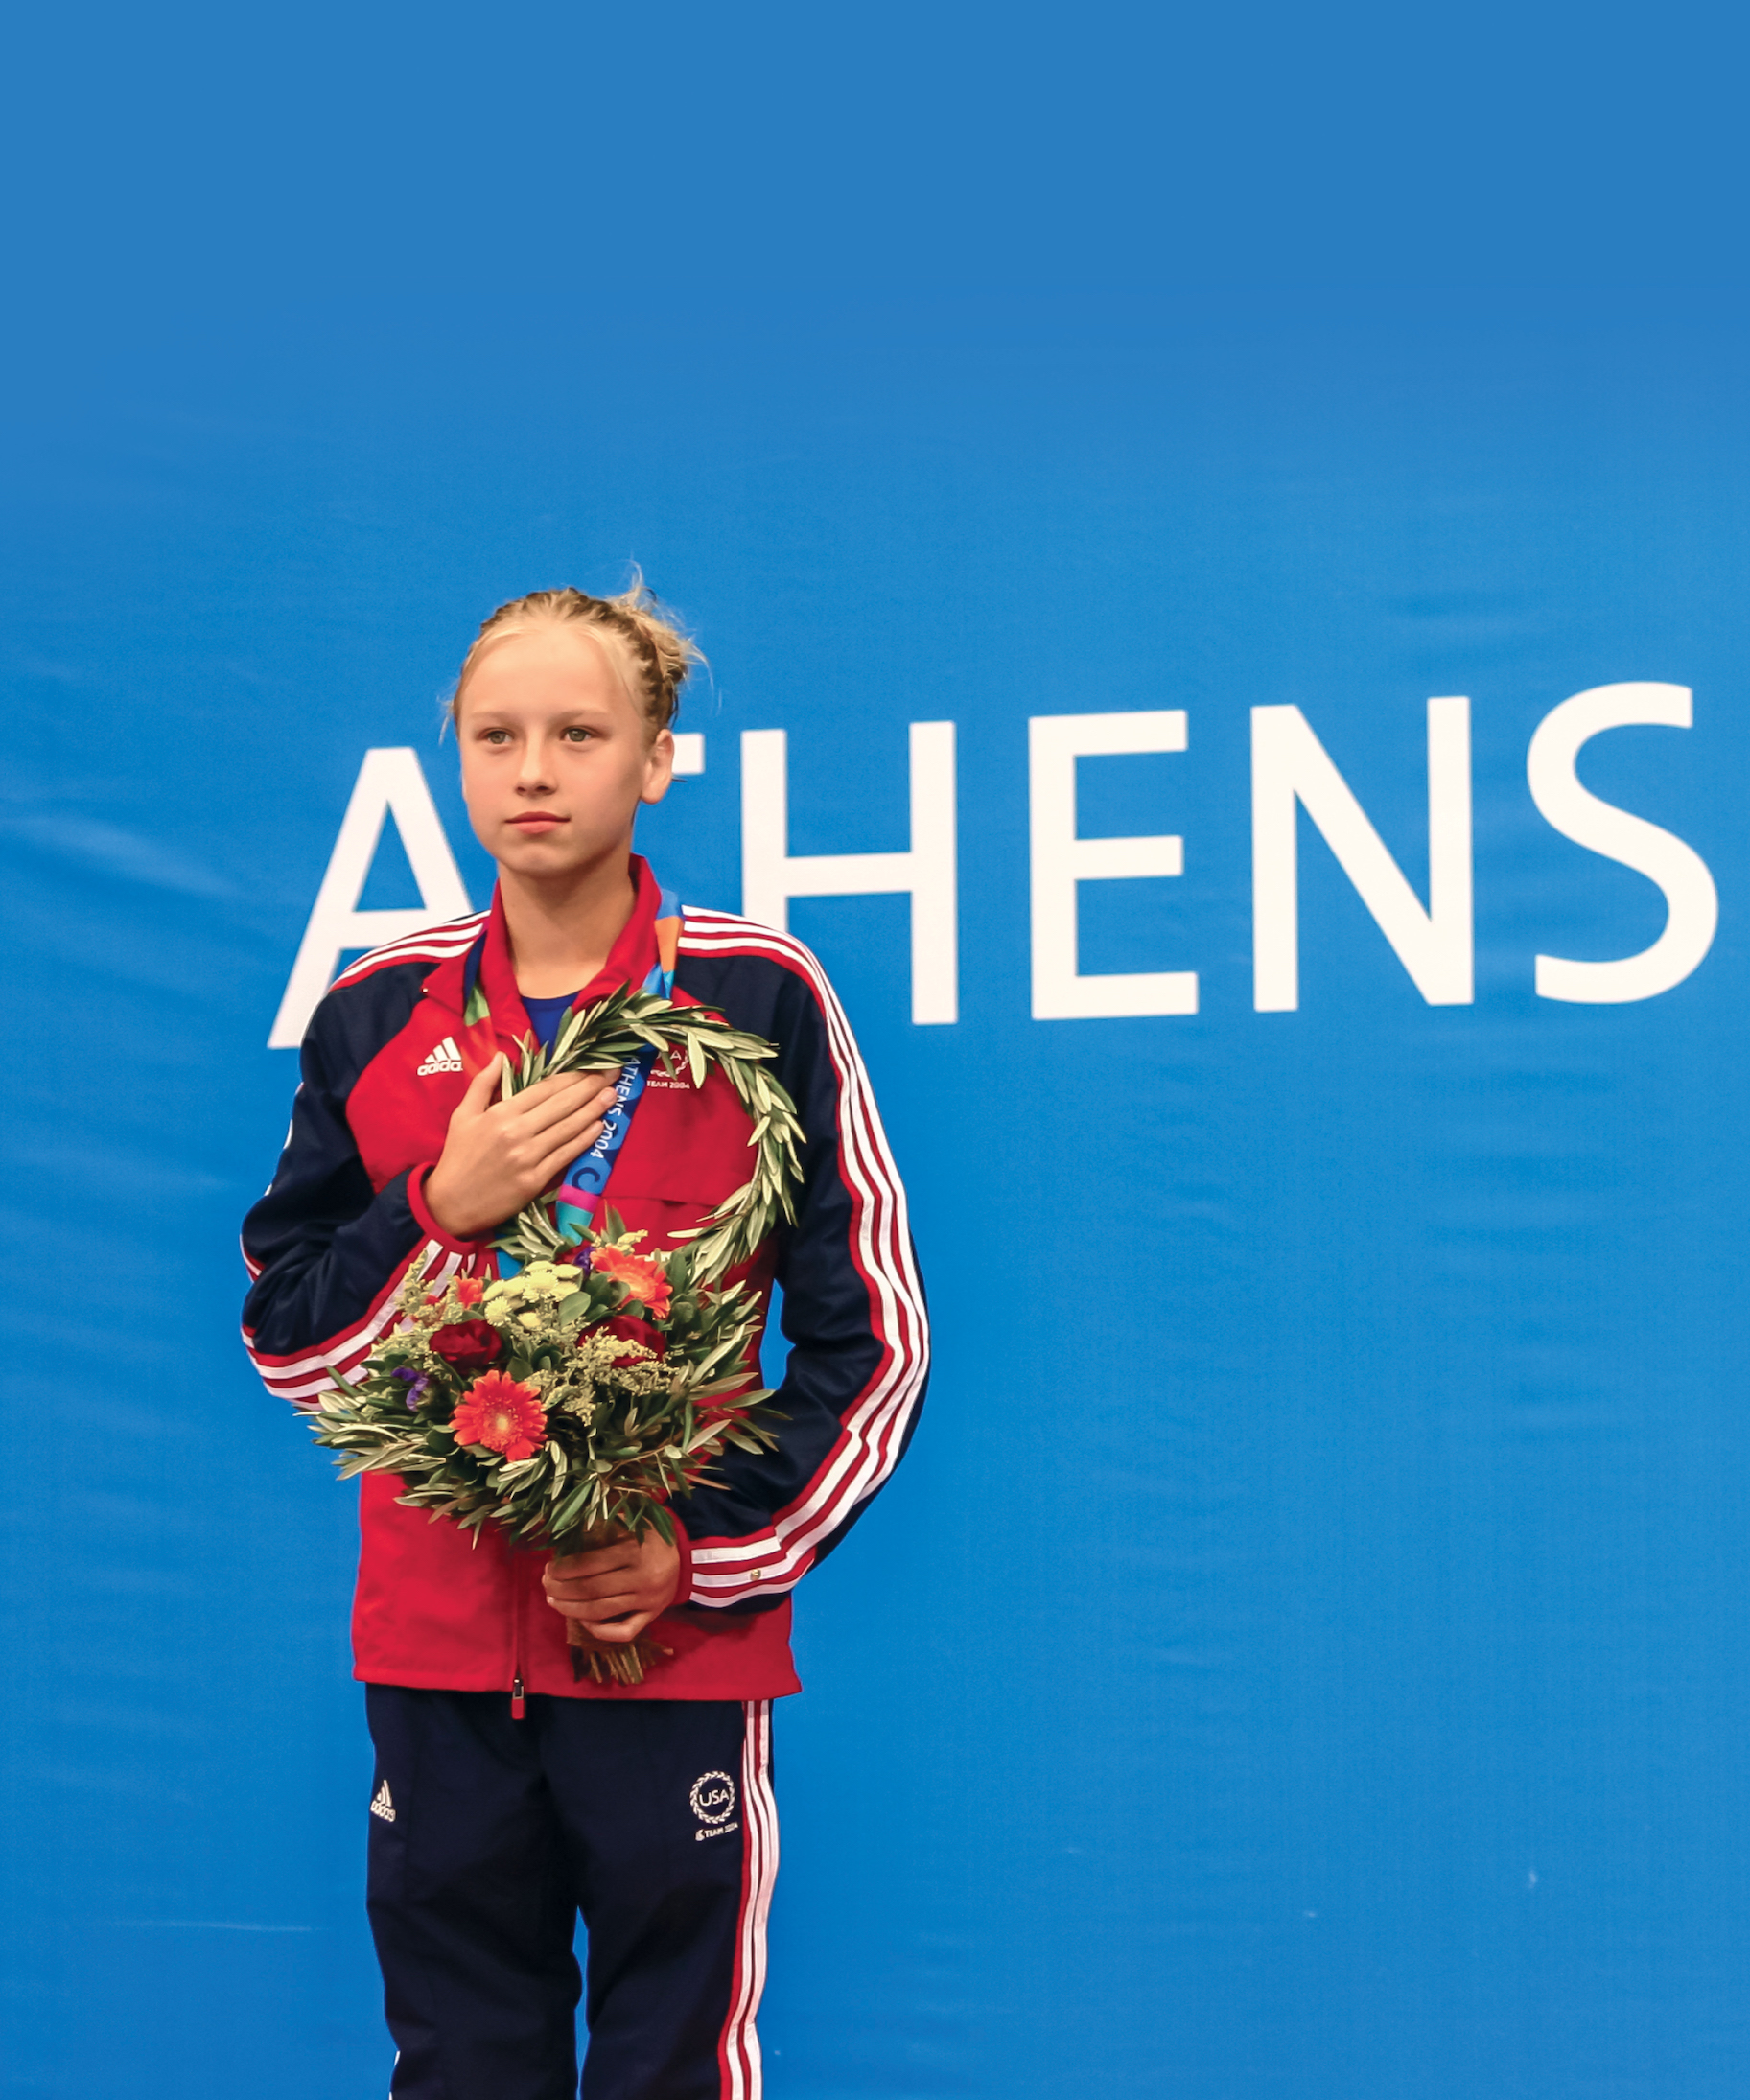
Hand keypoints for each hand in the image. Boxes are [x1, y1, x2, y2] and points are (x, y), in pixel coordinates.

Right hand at [424, 1059, 620, 1240]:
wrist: (450, 1203)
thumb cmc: (457, 1156)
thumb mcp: (463, 1114)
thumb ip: (482, 1083)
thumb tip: (501, 1056)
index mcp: (501, 1113)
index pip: (545, 1089)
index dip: (572, 1076)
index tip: (592, 1065)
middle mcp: (517, 1132)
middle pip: (562, 1104)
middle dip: (591, 1086)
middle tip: (614, 1073)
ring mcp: (528, 1157)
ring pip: (568, 1127)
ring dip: (594, 1109)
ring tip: (612, 1094)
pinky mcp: (535, 1180)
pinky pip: (565, 1155)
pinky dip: (585, 1139)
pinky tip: (599, 1127)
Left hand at [543, 1528, 681, 1643]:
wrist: (687, 1558)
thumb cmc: (652, 1538)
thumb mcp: (633, 1522)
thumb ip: (605, 1524)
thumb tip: (568, 1527)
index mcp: (635, 1551)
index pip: (591, 1564)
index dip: (565, 1568)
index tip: (549, 1568)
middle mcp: (643, 1578)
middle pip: (592, 1589)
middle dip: (562, 1589)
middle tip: (545, 1584)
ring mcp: (648, 1601)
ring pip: (602, 1611)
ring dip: (571, 1609)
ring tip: (553, 1601)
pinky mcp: (652, 1616)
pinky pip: (625, 1631)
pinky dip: (601, 1631)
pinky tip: (582, 1621)